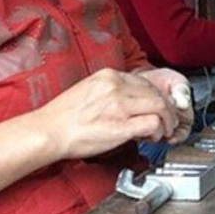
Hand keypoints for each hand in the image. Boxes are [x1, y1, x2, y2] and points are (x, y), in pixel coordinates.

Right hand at [34, 68, 182, 159]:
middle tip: (167, 121)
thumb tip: (133, 101)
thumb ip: (112, 91)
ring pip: (161, 106)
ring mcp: (119, 106)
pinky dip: (158, 131)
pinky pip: (153, 123)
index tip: (159, 107)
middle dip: (167, 110)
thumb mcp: (89, 90)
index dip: (157, 97)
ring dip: (167, 121)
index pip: (146, 83)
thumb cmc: (64, 116)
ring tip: (163, 131)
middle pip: (157, 94)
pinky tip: (153, 137)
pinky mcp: (121, 126)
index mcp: (109, 76)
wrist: (47, 132)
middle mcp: (116, 87)